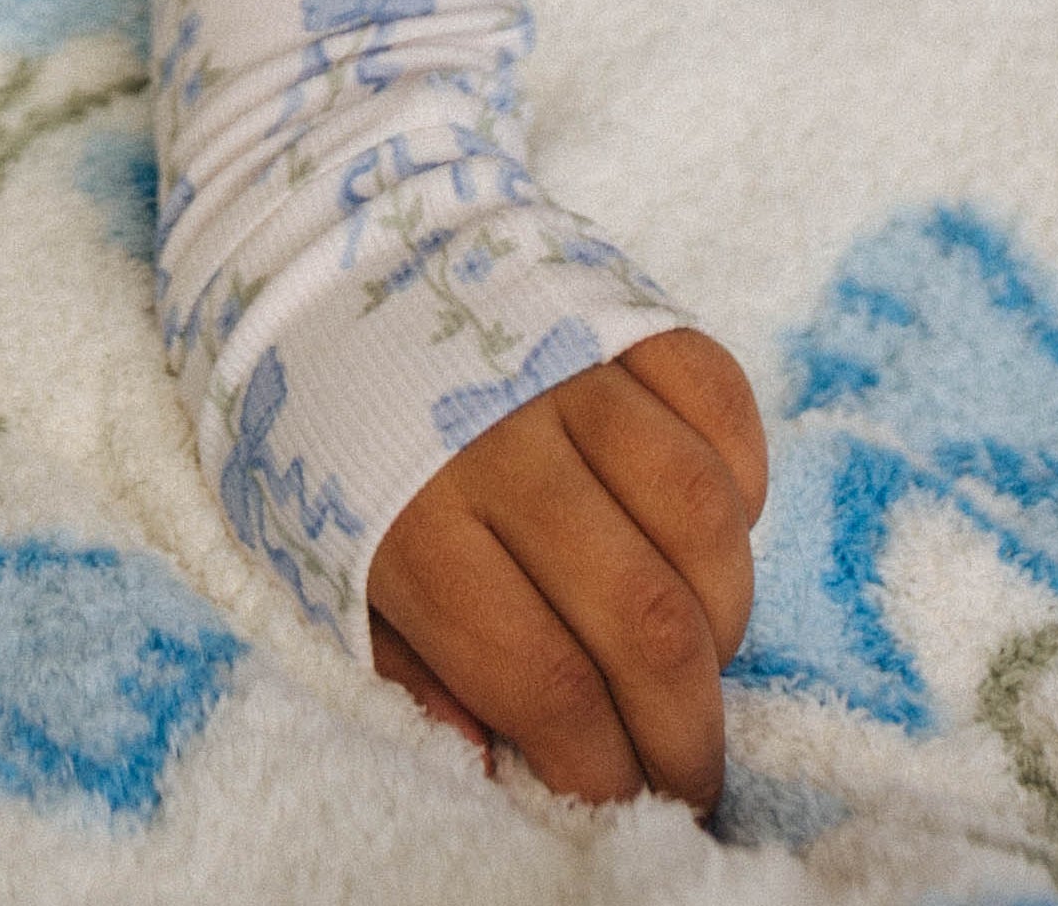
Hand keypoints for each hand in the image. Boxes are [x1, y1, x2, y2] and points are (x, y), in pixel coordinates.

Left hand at [364, 323, 765, 807]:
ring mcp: (569, 362)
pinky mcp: (619, 303)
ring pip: (701, 512)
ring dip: (726, 610)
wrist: (314, 254)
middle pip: (645, 617)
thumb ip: (410, 669)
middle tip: (693, 771)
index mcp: (414, 523)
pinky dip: (743, 476)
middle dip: (687, 727)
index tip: (624, 802)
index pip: (545, 680)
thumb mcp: (323, 564)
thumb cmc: (322, 433)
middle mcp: (501, 441)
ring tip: (705, 648)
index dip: (604, 766)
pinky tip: (716, 526)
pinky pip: (720, 397)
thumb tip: (494, 762)